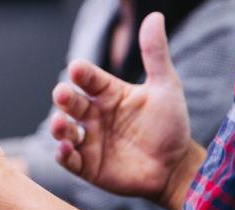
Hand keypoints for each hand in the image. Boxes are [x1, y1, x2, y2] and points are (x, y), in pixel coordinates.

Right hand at [50, 13, 203, 209]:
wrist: (176, 167)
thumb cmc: (170, 125)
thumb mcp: (166, 86)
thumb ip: (155, 53)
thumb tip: (154, 16)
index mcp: (107, 93)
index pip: (88, 78)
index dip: (81, 73)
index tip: (77, 69)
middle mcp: (93, 114)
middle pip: (70, 102)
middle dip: (64, 97)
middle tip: (63, 94)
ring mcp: (88, 140)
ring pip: (63, 129)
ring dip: (58, 126)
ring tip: (61, 124)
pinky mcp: (86, 165)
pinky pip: (67, 158)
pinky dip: (62, 153)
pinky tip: (66, 148)